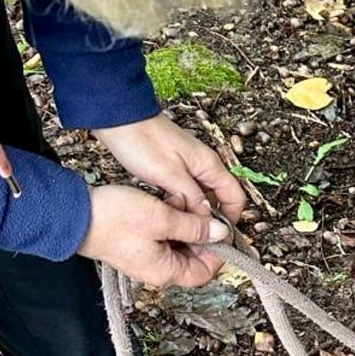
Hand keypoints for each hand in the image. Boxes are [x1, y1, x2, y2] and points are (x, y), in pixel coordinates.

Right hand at [78, 185, 230, 287]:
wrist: (73, 215)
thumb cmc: (114, 219)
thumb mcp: (163, 219)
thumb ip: (195, 228)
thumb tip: (221, 233)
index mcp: (166, 271)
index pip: (205, 271)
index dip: (219, 251)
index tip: (222, 229)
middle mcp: (157, 269)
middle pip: (193, 256)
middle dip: (199, 231)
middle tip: (195, 210)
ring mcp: (146, 258)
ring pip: (179, 242)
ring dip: (183, 222)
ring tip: (175, 202)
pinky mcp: (137, 244)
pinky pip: (163, 235)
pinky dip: (168, 219)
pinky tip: (163, 203)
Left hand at [93, 114, 246, 221]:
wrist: (118, 118)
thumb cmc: (143, 141)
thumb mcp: (170, 175)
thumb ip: (192, 198)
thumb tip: (208, 220)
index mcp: (210, 166)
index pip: (235, 197)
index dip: (230, 219)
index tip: (217, 236)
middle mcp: (204, 167)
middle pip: (218, 200)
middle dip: (208, 219)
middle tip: (194, 237)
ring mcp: (189, 167)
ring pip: (199, 198)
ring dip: (190, 212)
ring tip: (177, 226)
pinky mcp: (173, 169)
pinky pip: (184, 192)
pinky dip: (179, 204)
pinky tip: (166, 211)